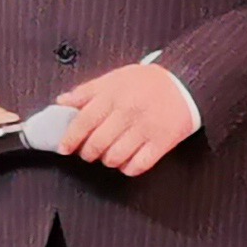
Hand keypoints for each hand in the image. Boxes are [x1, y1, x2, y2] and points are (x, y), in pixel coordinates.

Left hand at [59, 62, 197, 177]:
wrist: (185, 83)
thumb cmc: (146, 82)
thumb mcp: (113, 78)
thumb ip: (86, 91)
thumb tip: (62, 102)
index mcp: (113, 95)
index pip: (84, 121)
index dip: (70, 138)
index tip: (64, 148)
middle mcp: (128, 113)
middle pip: (97, 143)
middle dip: (87, 153)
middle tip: (87, 152)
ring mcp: (145, 129)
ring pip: (115, 158)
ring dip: (107, 161)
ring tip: (107, 155)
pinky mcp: (162, 143)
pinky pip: (138, 166)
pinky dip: (128, 168)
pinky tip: (126, 161)